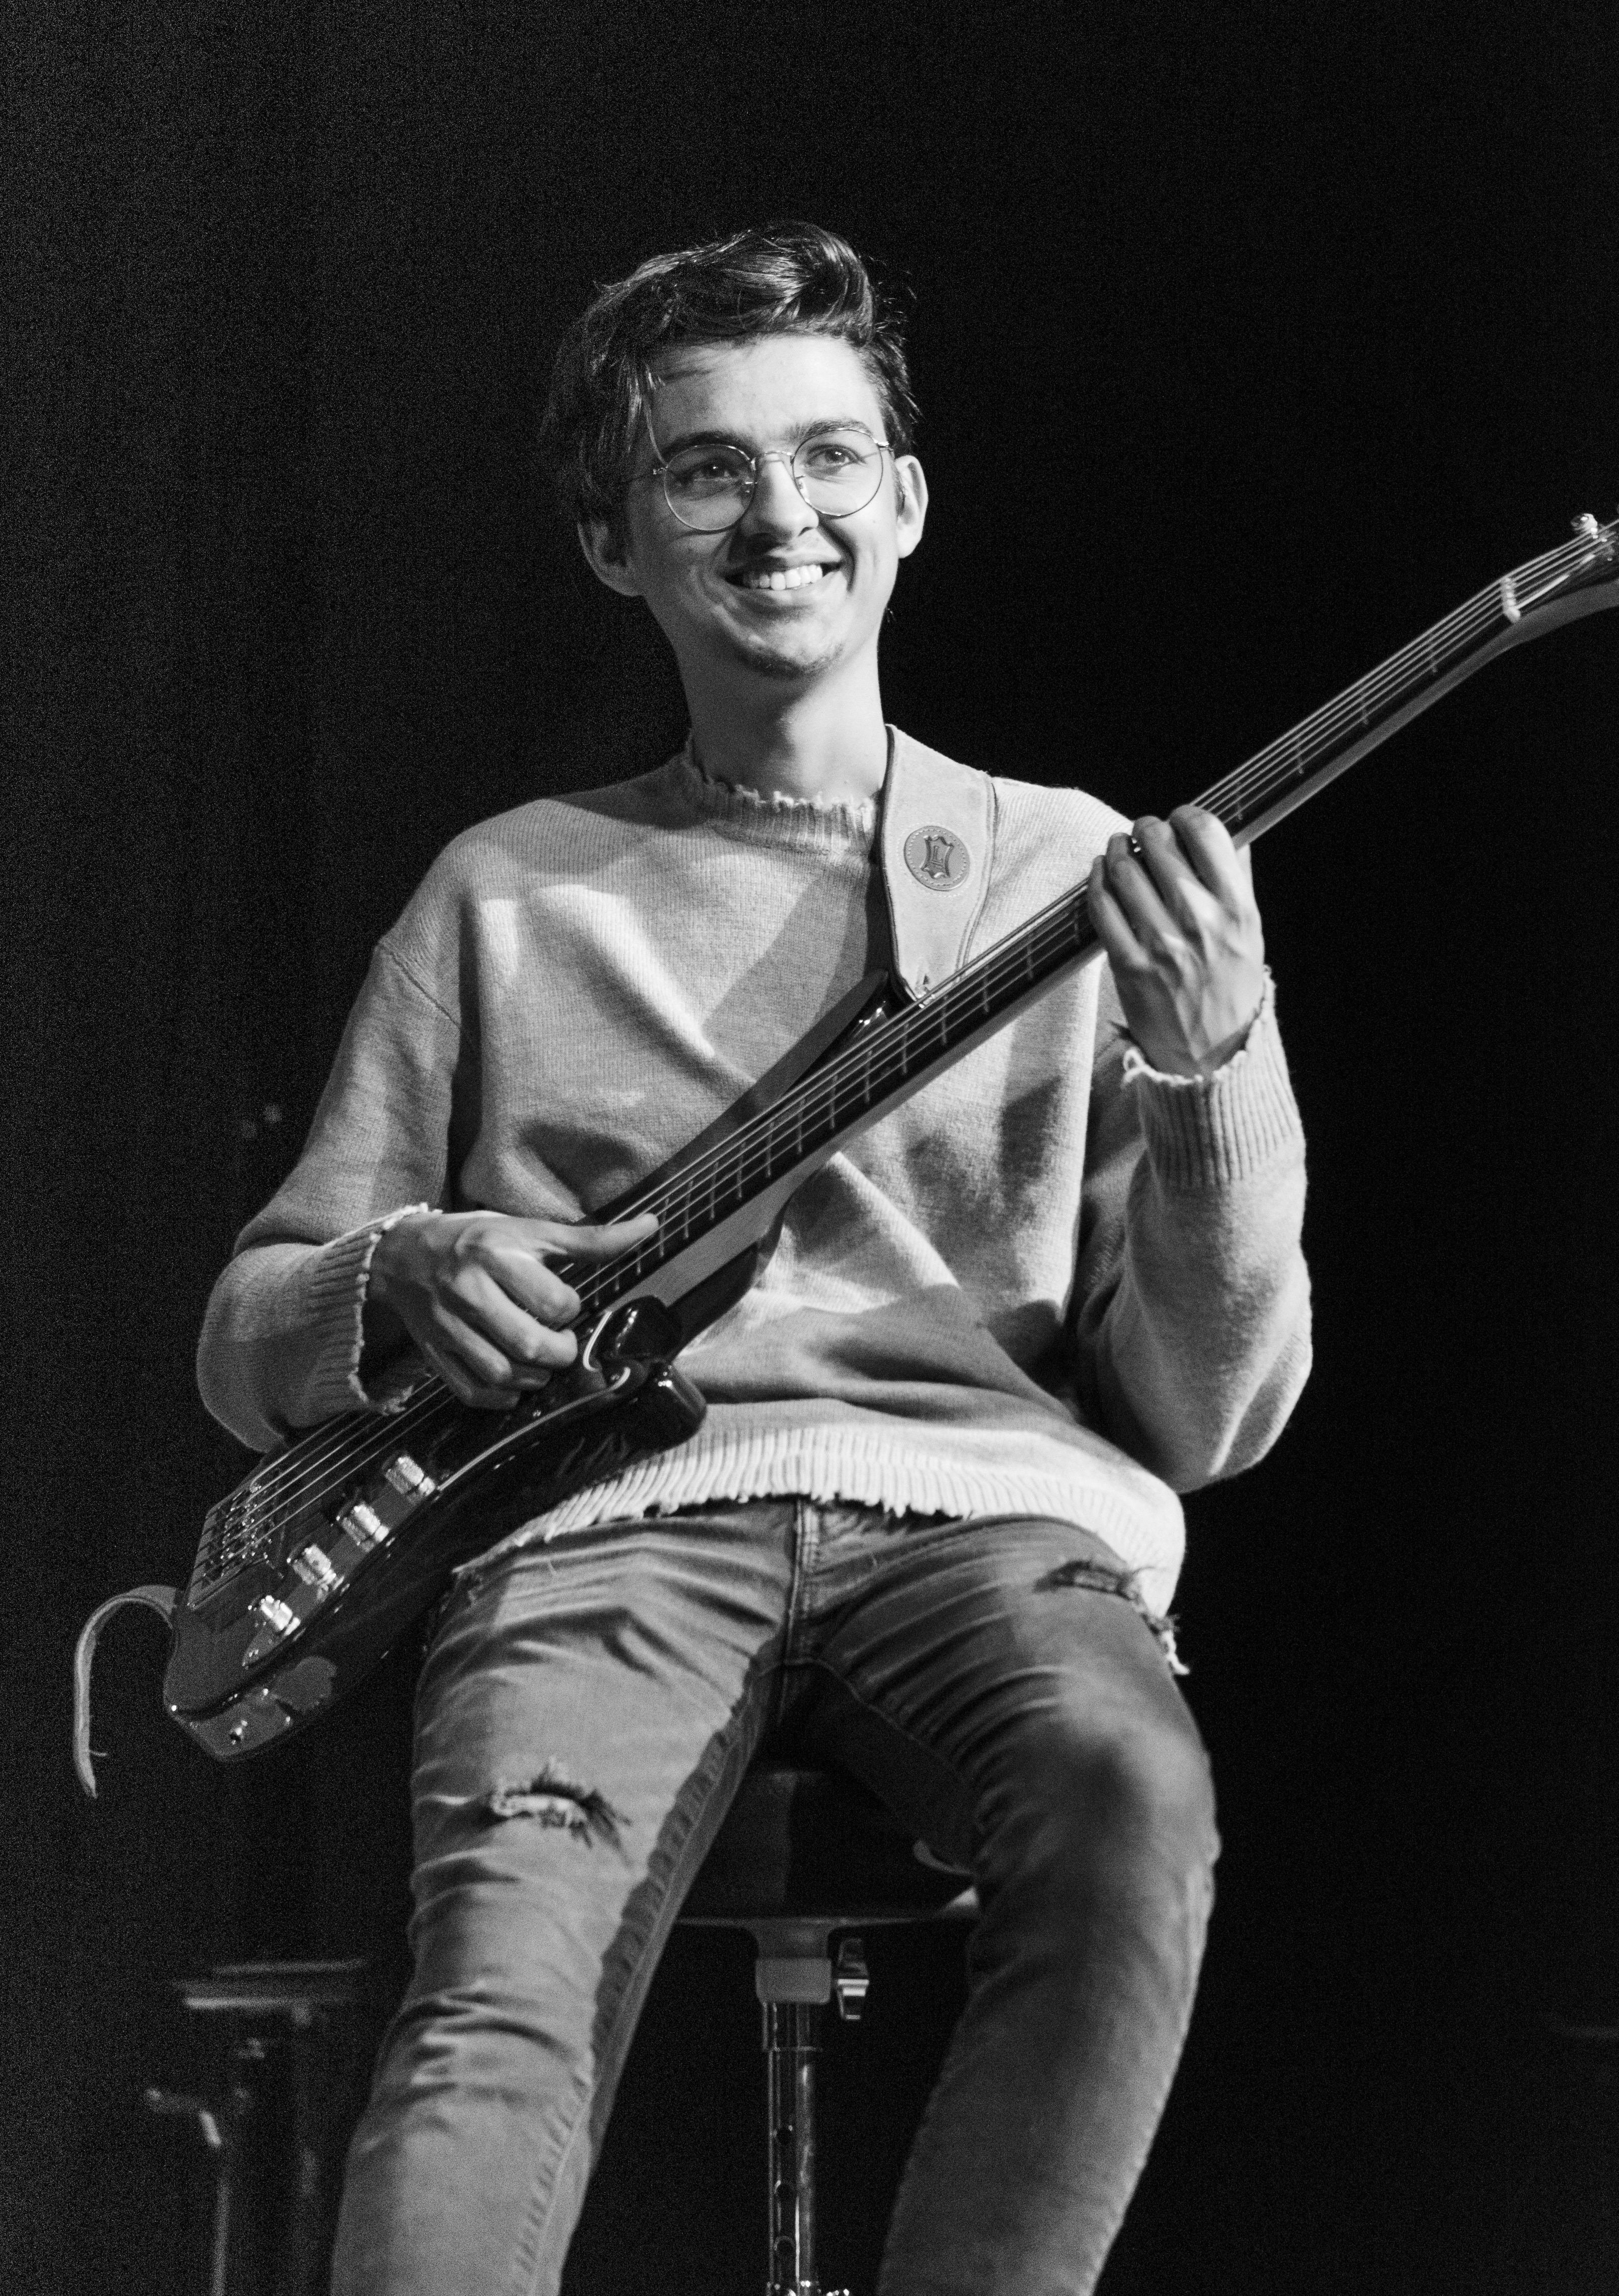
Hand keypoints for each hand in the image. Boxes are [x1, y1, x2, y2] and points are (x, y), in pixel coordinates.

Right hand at [363, 1208, 659, 1408]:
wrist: (403, 1256)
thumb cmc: (475, 1240)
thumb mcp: (529, 1231)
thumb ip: (590, 1238)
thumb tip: (651, 1227)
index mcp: (495, 1255)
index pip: (555, 1303)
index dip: (569, 1310)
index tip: (563, 1305)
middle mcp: (468, 1291)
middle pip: (529, 1345)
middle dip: (559, 1353)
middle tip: (562, 1344)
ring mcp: (447, 1327)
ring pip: (502, 1375)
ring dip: (534, 1378)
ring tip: (539, 1361)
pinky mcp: (434, 1353)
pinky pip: (472, 1392)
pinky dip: (501, 1398)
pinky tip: (514, 1382)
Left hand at [1087, 806, 1264, 1077]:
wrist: (1212, 1055)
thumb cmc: (1231, 989)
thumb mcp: (1251, 932)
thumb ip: (1238, 882)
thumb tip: (1227, 834)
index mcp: (1237, 909)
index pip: (1207, 834)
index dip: (1185, 815)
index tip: (1178, 818)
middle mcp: (1200, 922)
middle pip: (1158, 844)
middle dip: (1144, 829)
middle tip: (1140, 833)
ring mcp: (1162, 944)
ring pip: (1123, 870)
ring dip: (1114, 851)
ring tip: (1117, 850)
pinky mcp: (1129, 965)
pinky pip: (1101, 906)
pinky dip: (1095, 882)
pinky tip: (1100, 875)